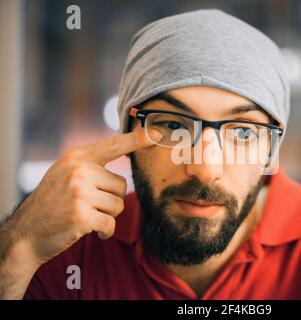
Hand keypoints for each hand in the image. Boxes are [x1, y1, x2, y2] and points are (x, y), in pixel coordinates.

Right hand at [11, 128, 158, 265]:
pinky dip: (105, 231)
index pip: (114, 145)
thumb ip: (91, 165)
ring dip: (107, 216)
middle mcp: (80, 170)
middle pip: (122, 185)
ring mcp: (80, 192)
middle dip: (111, 200)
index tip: (158, 134)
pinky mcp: (82, 215)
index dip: (137, 139)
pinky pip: (111, 223)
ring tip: (86, 216)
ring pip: (119, 205)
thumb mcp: (66, 174)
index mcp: (77, 157)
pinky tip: (91, 230)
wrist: (26, 232)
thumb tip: (123, 160)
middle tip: (88, 206)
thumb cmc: (52, 203)